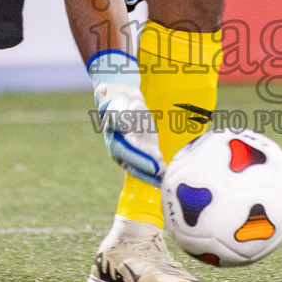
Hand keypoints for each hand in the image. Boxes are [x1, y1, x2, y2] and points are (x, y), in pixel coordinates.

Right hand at [89, 50, 161, 184]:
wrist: (123, 101)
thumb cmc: (121, 102)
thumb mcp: (120, 104)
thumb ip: (120, 115)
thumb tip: (122, 123)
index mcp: (113, 137)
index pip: (126, 151)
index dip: (140, 159)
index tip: (154, 163)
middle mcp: (119, 149)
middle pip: (133, 163)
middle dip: (148, 171)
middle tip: (163, 174)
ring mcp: (128, 153)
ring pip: (140, 168)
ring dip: (153, 176)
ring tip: (167, 180)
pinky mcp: (140, 153)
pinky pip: (147, 164)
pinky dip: (156, 171)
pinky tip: (168, 176)